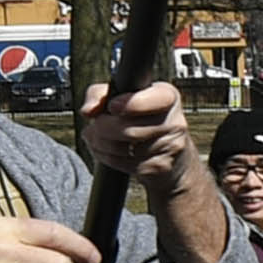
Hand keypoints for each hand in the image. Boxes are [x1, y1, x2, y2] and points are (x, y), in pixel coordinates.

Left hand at [81, 80, 195, 195]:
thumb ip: (99, 95)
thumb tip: (88, 110)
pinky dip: (108, 159)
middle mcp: (174, 121)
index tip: (112, 106)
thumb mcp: (121, 96)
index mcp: (167, 96)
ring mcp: (170, 147)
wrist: (170, 154)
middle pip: (129, 128)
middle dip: (102, 129)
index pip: (152, 100)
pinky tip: (107, 152)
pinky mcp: (160, 167)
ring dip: (101, 145)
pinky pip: (126, 165)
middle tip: (94, 126)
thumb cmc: (140, 118)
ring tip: (96, 138)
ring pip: (124, 149)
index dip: (129, 104)